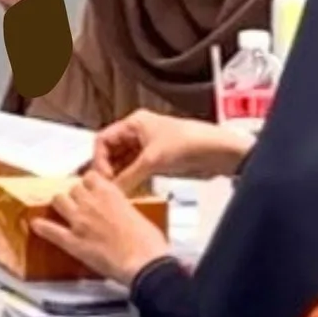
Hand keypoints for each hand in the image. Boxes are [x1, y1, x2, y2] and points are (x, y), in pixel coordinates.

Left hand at [40, 168, 171, 287]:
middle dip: (76, 195)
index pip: (90, 177)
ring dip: (60, 205)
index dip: (90, 184)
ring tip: (62, 210)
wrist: (144, 262)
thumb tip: (120, 211)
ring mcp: (79, 221)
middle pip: (73, 188)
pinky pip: (51, 230)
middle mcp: (91, 202)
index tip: (92, 189)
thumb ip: (123, 208)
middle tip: (79, 203)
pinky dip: (42, 227)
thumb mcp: (139, 215)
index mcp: (110, 193)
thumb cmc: (148, 241)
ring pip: (59, 201)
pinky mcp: (73, 242)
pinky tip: (36, 225)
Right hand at [90, 111, 251, 185]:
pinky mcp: (157, 161)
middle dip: (108, 169)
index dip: (100, 159)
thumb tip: (111, 192)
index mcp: (134, 123)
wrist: (217, 152)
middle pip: (111, 152)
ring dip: (119, 177)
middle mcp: (138, 133)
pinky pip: (135, 171)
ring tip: (115, 194)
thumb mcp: (153, 160)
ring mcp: (147, 148)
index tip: (104, 178)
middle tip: (106, 189)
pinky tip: (128, 192)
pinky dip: (130, 181)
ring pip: (123, 163)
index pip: (103, 140)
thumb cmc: (188, 143)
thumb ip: (129, 176)